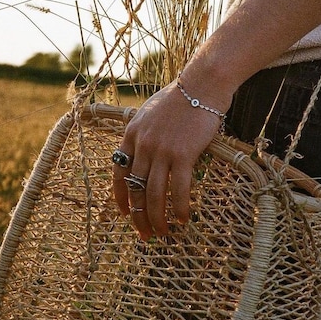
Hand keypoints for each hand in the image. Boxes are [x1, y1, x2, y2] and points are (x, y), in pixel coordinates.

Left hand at [112, 80, 228, 240]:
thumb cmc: (181, 96)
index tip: (125, 213)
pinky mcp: (183, 154)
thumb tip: (145, 151)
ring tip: (163, 233)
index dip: (121, 196)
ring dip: (157, 218)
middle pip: (136, 188)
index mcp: (132, 134)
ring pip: (154, 194)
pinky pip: (179, 189)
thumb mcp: (150, 112)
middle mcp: (143, 145)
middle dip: (138, 216)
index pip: (118, 172)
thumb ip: (144, 133)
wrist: (201, 85)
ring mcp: (162, 150)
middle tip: (144, 234)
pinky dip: (180, 207)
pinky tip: (183, 218)